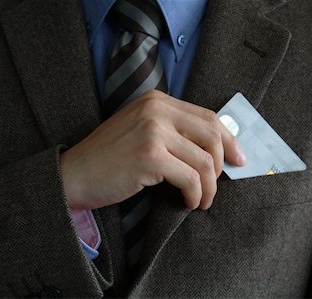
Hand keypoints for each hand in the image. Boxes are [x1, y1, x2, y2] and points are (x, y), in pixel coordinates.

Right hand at [60, 90, 245, 209]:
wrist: (73, 174)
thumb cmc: (109, 158)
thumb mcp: (141, 131)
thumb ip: (173, 131)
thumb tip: (213, 149)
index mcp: (157, 101)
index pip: (208, 116)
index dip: (228, 139)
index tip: (238, 158)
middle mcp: (157, 110)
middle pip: (212, 135)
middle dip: (223, 164)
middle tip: (218, 184)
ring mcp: (153, 131)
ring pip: (204, 161)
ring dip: (209, 187)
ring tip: (202, 200)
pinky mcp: (150, 156)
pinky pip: (190, 178)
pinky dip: (196, 194)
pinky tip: (189, 202)